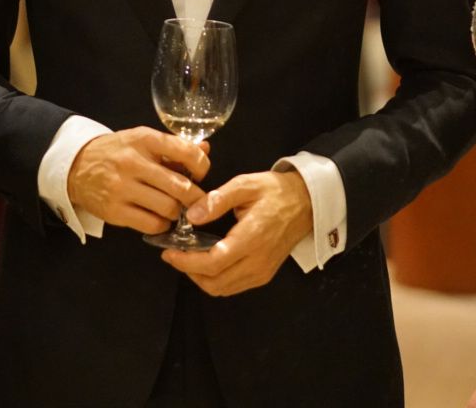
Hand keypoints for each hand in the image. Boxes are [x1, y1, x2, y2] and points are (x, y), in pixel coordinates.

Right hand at [67, 127, 208, 232]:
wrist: (76, 166)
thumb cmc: (116, 152)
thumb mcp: (142, 140)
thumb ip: (174, 146)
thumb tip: (205, 149)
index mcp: (144, 140)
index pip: (186, 152)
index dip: (202, 166)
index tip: (200, 173)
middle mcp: (133, 162)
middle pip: (181, 186)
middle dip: (195, 197)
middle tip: (196, 200)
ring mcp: (122, 188)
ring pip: (168, 208)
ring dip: (178, 212)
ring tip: (175, 209)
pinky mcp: (115, 211)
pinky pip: (151, 224)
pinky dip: (162, 225)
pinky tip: (159, 218)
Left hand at [161, 168, 312, 295]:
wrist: (307, 203)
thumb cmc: (275, 191)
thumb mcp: (246, 184)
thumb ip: (217, 199)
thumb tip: (191, 215)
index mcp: (252, 238)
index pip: (213, 262)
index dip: (186, 262)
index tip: (168, 252)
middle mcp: (257, 261)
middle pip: (215, 282)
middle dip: (189, 271)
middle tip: (173, 255)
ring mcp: (262, 272)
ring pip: (222, 289)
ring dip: (200, 278)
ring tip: (187, 258)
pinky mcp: (264, 275)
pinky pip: (233, 287)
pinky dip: (215, 280)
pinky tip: (206, 263)